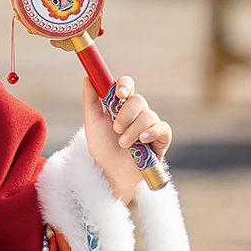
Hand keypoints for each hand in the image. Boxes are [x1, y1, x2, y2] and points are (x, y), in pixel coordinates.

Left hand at [82, 76, 169, 204]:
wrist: (110, 172)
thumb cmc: (102, 148)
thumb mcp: (92, 124)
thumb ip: (91, 101)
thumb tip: (87, 78)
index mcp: (121, 105)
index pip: (127, 85)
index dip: (125, 85)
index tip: (118, 94)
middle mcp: (138, 112)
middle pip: (138, 100)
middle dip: (125, 114)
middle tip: (115, 128)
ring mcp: (150, 124)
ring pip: (148, 116)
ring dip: (133, 130)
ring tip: (123, 144)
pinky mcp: (161, 138)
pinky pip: (162, 128)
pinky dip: (151, 133)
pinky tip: (142, 141)